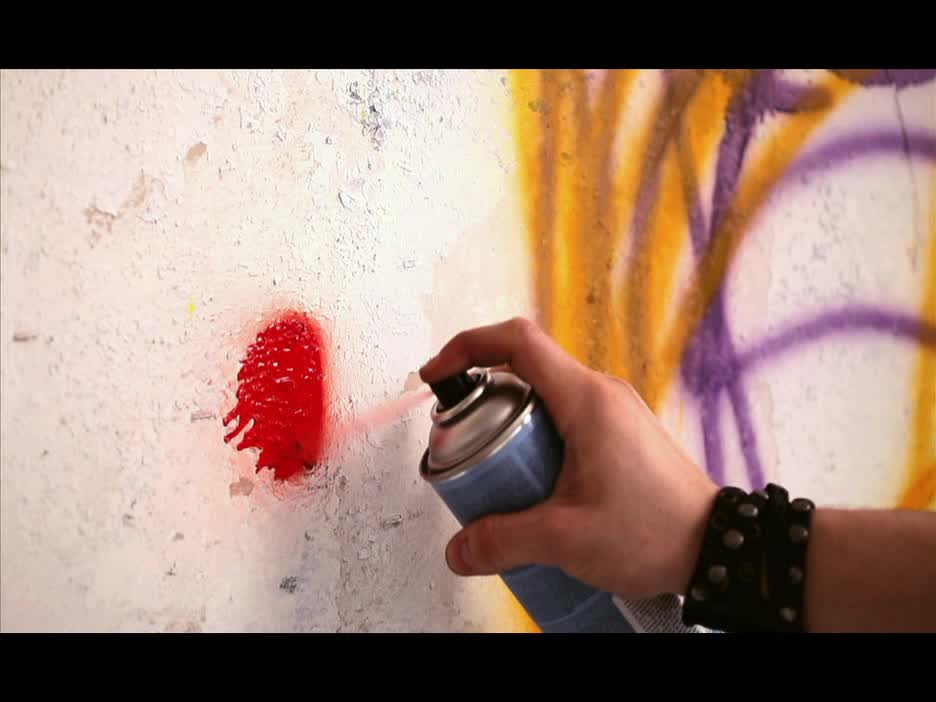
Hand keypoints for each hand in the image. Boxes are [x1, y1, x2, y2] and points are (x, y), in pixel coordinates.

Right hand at [419, 316, 718, 600]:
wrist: (717, 548)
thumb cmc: (660, 530)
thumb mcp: (567, 538)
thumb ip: (504, 541)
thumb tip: (462, 547)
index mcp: (586, 400)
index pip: (517, 341)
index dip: (468, 346)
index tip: (439, 372)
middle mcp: (601, 396)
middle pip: (524, 374)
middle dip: (484, 406)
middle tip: (467, 447)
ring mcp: (612, 414)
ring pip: (543, 402)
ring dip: (511, 431)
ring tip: (500, 479)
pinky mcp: (618, 437)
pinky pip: (565, 424)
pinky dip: (537, 445)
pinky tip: (535, 492)